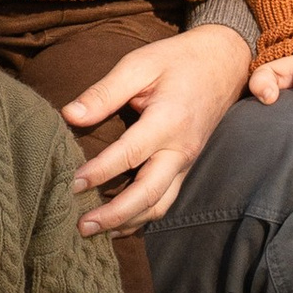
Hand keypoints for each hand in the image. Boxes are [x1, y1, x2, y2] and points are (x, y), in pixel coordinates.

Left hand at [62, 24, 251, 234]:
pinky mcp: (186, 166)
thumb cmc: (177, 60)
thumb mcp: (139, 64)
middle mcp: (181, 149)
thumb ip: (104, 92)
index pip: (129, 155)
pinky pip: (166, 199)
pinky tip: (118, 224)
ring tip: (94, 232)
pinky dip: (142, 216)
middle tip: (81, 226)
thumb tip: (69, 115)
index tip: (72, 184)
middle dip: (114, 215)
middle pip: (149, 194)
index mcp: (169, 121)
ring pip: (159, 204)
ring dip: (127, 222)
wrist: (223, 61)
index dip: (99, 172)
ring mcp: (186, 161)